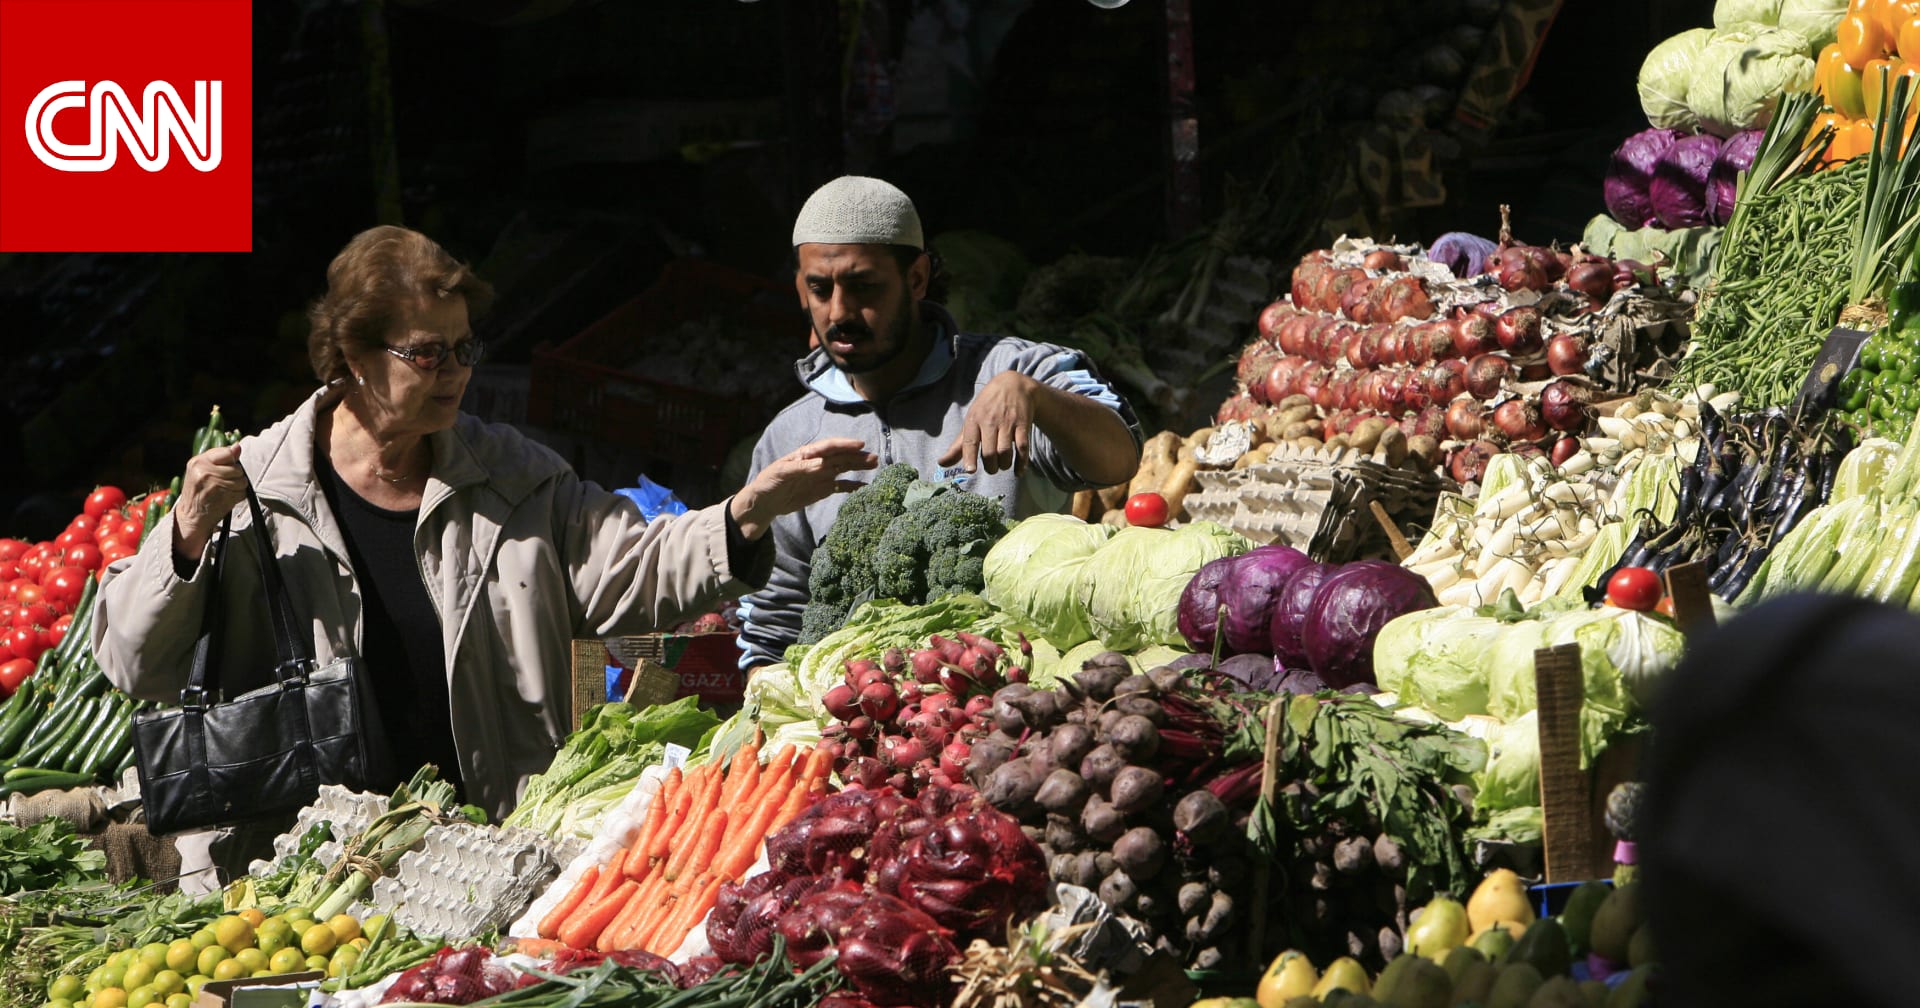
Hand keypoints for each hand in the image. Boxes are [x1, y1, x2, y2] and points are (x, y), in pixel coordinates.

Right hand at [171, 443, 247, 563]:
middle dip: (235, 475)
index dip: (230, 461)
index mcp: (198, 462)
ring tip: (225, 490)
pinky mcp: (224, 497)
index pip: (227, 453)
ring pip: (242, 480)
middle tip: (223, 482)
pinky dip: (238, 496)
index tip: (224, 467)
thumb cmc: (197, 491)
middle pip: (237, 468)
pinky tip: (227, 497)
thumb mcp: (201, 470)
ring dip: (238, 486)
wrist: (191, 516)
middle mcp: (205, 472)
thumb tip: (237, 446)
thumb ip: (220, 458)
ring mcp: (215, 485)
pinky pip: (243, 492)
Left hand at [731, 438, 877, 539]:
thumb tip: (821, 464)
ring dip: (858, 467)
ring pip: (844, 469)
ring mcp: (821, 476)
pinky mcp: (823, 489)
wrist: (764, 502)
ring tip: (875, 465)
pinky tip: (865, 486)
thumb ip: (801, 468)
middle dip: (857, 456)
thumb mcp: (781, 473)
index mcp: (807, 455)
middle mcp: (817, 463)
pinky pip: (841, 486)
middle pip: (841, 457)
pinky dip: (853, 486)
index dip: (844, 445)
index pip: (829, 447)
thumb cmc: (769, 482)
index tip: (860, 445)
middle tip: (874, 458)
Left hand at [938, 371, 1036, 475]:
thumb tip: (941, 464)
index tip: (970, 470)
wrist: (1013, 385)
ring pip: (1005, 451)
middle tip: (991, 469)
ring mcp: (1008, 422)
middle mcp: (990, 420)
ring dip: (1004, 465)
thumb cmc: (987, 407)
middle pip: (989, 451)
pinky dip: (1021, 463)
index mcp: (974, 419)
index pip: (970, 441)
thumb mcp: (971, 420)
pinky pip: (1023, 447)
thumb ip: (958, 445)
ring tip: (1002, 466)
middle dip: (990, 466)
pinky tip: (1018, 471)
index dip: (969, 457)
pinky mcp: (1023, 424)